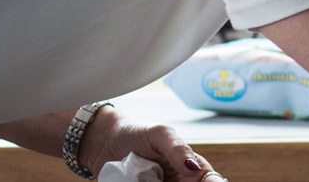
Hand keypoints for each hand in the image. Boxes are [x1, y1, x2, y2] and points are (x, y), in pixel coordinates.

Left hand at [82, 106, 224, 180]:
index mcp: (187, 164)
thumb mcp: (159, 134)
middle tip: (161, 180)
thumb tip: (194, 168)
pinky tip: (135, 181)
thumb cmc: (135, 132)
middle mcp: (176, 180)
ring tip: (145, 178)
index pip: (207, 178)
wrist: (101, 141)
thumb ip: (178, 149)